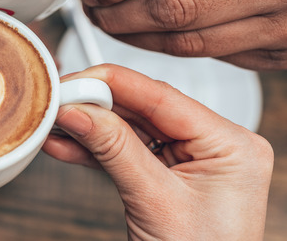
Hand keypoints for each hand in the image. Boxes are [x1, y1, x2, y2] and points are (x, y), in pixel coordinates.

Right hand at [43, 64, 272, 240]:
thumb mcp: (155, 202)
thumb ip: (115, 149)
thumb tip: (79, 111)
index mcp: (231, 144)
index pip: (162, 96)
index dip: (111, 84)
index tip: (73, 83)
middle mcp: (216, 145)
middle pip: (143, 108)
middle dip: (96, 107)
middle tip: (57, 103)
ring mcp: (193, 160)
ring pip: (131, 129)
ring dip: (90, 129)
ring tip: (55, 124)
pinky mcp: (171, 175)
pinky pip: (129, 151)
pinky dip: (96, 151)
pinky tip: (66, 145)